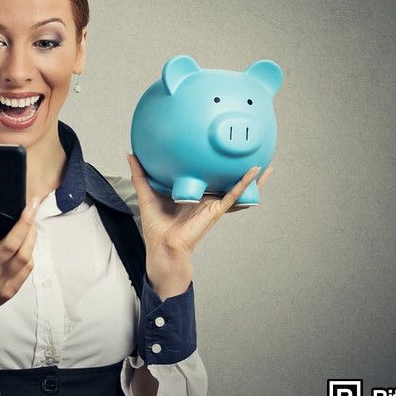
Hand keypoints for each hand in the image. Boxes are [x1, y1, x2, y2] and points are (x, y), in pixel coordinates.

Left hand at [126, 154, 273, 263]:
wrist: (162, 246)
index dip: (213, 164)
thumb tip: (131, 154)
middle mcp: (206, 198)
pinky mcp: (216, 210)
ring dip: (251, 176)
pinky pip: (234, 194)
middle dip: (237, 168)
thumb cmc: (156, 226)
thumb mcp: (147, 193)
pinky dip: (246, 183)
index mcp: (193, 193)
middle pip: (225, 180)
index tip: (217, 149)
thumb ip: (140, 174)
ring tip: (265, 161)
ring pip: (236, 187)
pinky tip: (255, 172)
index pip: (206, 176)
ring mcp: (213, 204)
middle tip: (248, 150)